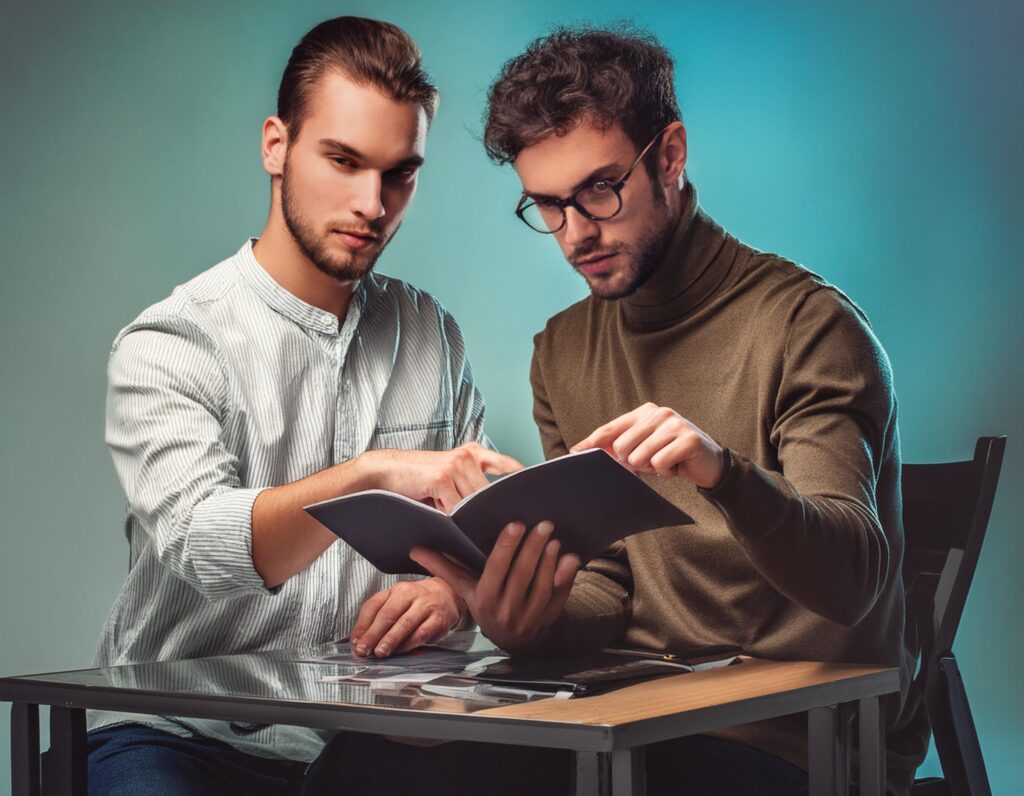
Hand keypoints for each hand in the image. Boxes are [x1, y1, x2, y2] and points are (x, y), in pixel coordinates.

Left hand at [350, 577, 465, 657]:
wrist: (447, 596)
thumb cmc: (416, 602)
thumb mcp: (396, 603)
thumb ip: (376, 618)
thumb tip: (359, 640)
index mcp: (396, 590)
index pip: (374, 606)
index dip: (362, 626)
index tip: (356, 642)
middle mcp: (410, 595)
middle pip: (388, 614)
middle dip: (373, 634)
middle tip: (364, 649)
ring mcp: (425, 607)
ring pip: (405, 624)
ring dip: (390, 640)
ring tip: (380, 652)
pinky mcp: (438, 620)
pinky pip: (421, 634)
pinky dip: (408, 644)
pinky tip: (400, 651)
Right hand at [364, 442, 522, 513]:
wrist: (381, 473)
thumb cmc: (414, 481)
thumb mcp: (445, 478)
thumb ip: (466, 487)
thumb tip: (489, 514)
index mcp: (471, 452)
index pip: (504, 463)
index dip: (520, 476)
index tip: (535, 490)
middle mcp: (467, 455)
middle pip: (490, 491)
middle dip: (495, 510)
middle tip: (508, 528)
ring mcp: (455, 465)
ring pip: (475, 501)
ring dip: (475, 519)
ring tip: (483, 535)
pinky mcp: (441, 477)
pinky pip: (457, 507)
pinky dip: (456, 520)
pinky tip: (455, 528)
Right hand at [410, 521, 580, 652]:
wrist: (513, 638)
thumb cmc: (486, 603)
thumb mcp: (465, 589)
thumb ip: (444, 567)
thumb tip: (416, 549)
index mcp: (485, 600)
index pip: (495, 571)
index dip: (506, 548)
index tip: (515, 524)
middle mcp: (506, 611)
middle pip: (521, 577)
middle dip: (532, 548)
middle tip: (542, 523)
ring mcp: (530, 617)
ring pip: (541, 587)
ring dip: (549, 561)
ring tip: (553, 537)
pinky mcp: (549, 618)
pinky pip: (560, 597)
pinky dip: (566, 578)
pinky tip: (570, 558)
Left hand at [571, 403, 724, 488]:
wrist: (709, 462)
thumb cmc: (670, 454)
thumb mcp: (642, 447)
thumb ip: (618, 445)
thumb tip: (582, 449)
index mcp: (645, 412)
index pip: (611, 428)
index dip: (592, 442)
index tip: (575, 452)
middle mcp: (659, 413)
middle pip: (623, 447)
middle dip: (634, 462)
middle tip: (652, 460)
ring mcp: (675, 424)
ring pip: (640, 457)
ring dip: (652, 468)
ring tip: (665, 461)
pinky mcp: (688, 440)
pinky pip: (659, 464)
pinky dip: (666, 472)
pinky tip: (676, 466)